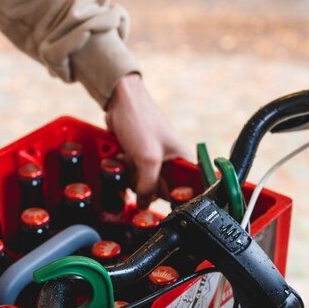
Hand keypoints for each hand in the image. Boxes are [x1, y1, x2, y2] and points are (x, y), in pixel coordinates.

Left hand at [105, 73, 192, 207]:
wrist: (120, 102)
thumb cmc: (140, 120)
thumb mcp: (147, 158)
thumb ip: (148, 186)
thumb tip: (144, 205)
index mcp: (184, 160)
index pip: (189, 190)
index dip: (178, 200)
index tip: (165, 203)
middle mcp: (172, 162)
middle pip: (163, 191)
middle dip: (147, 188)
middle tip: (139, 177)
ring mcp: (155, 161)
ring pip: (145, 185)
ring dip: (132, 178)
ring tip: (128, 161)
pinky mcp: (139, 159)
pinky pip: (133, 175)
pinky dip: (125, 171)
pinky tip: (121, 159)